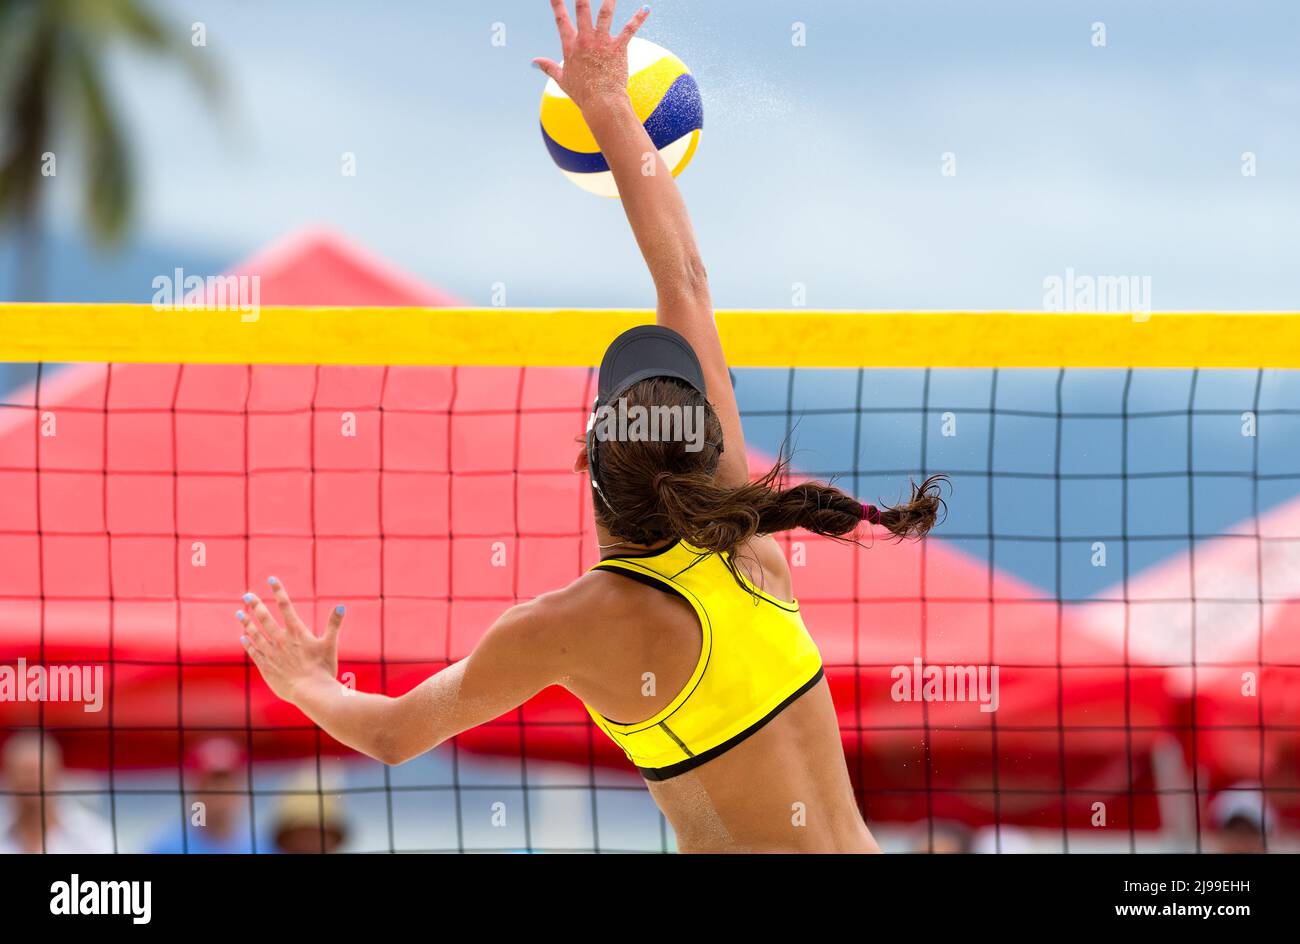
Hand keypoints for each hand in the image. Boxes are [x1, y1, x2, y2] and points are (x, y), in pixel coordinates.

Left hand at [237, 578, 343, 703]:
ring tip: (239, 613)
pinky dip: (248, 643)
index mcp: (297, 632)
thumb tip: (341, 605)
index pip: (286, 606)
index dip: (278, 591)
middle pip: (265, 618)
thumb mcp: (331, 645)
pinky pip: (254, 652)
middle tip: (247, 595)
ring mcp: (272, 654)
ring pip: (255, 634)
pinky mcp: (267, 667)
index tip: (271, 579)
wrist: (311, 693)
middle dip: (256, 605)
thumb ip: (334, 624)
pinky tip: (243, 638)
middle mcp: (281, 640)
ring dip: (247, 622)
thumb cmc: (324, 669)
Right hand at [533, 0, 650, 110]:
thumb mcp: (562, 79)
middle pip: (582, 10)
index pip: (561, 20)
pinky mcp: (618, 49)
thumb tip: (534, 62)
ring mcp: (602, 43)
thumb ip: (548, 67)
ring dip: (609, 0)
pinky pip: (629, 29)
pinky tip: (646, 9)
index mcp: (571, 47)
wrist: (601, 103)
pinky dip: (638, 18)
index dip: (557, 4)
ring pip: (605, 14)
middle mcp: (585, 41)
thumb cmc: (582, 93)